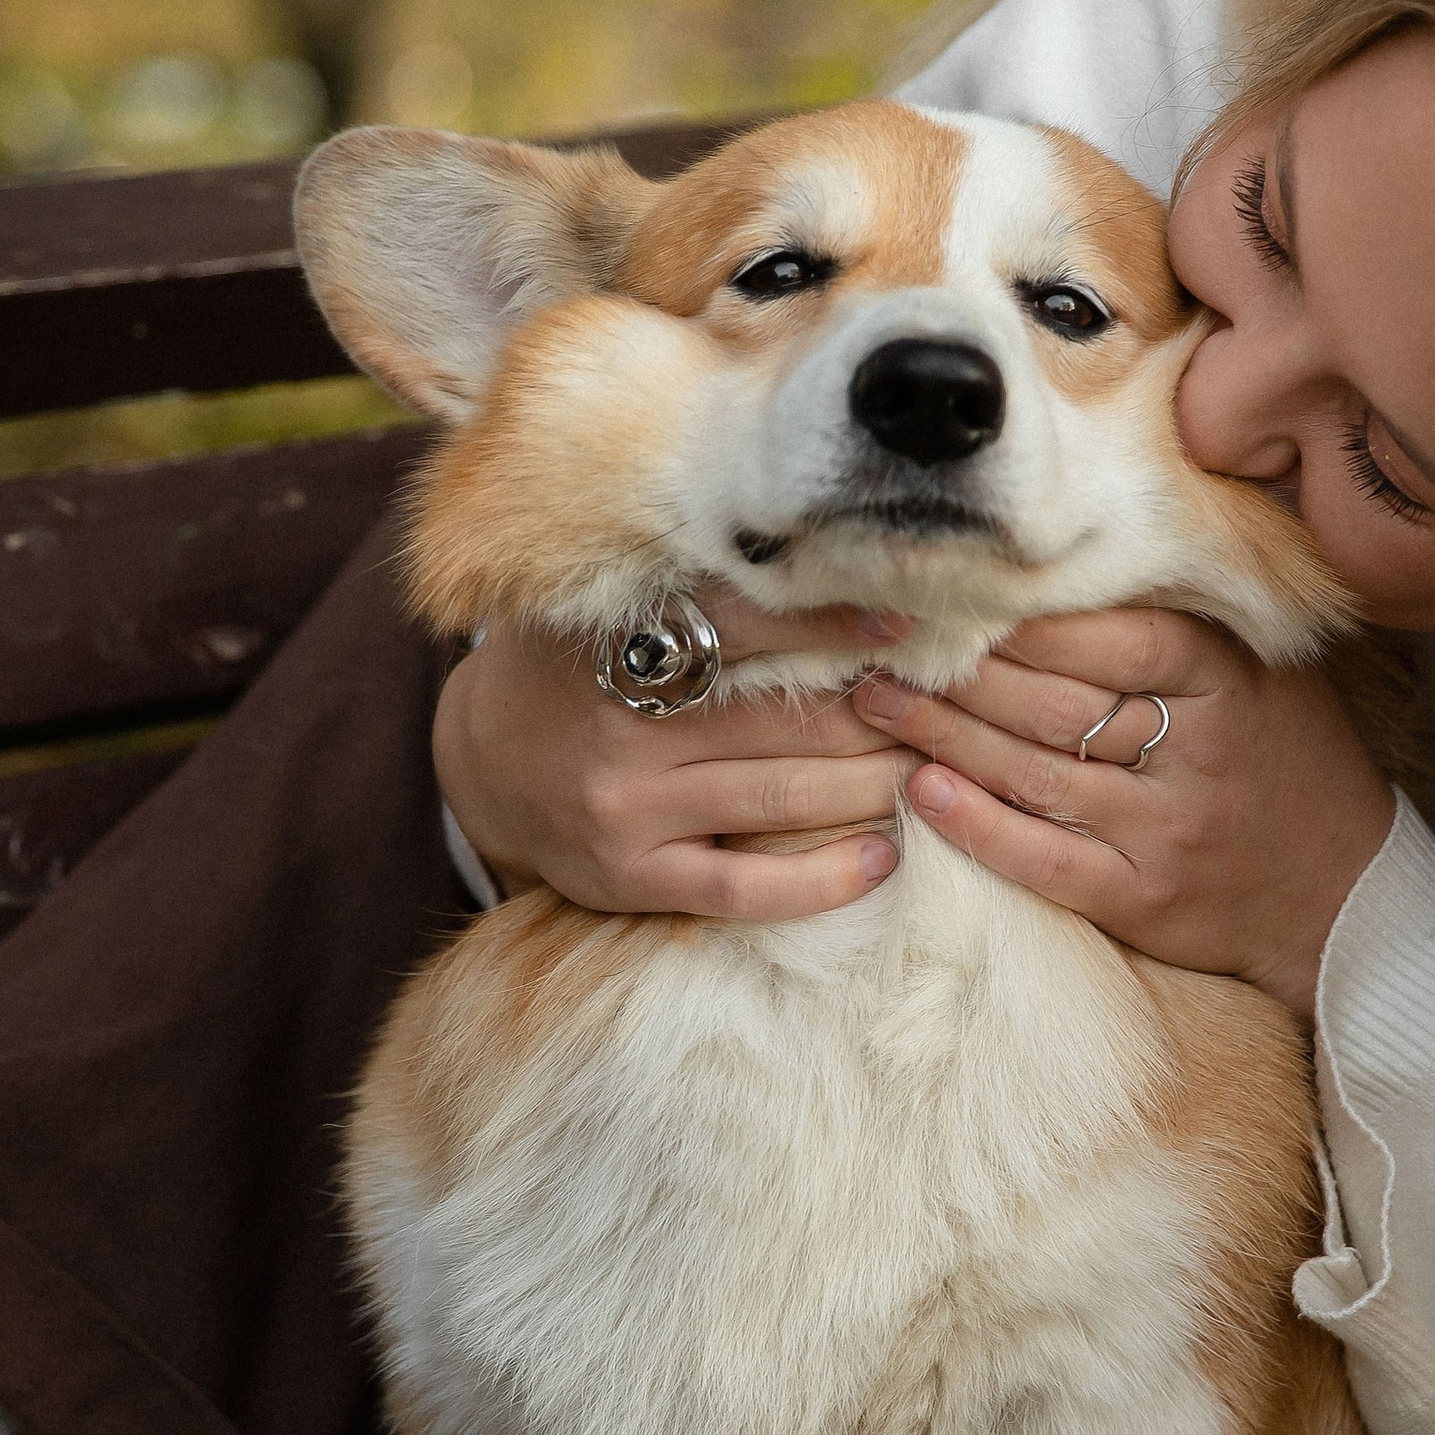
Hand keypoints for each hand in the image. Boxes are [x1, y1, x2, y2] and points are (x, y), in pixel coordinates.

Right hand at [435, 588, 919, 924]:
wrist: (483, 764)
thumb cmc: (575, 666)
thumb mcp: (605, 607)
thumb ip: (687, 582)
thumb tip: (814, 546)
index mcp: (617, 643)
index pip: (744, 623)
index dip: (834, 618)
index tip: (909, 616)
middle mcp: (620, 728)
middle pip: (784, 719)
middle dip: (880, 712)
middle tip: (951, 702)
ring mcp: (625, 810)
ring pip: (781, 798)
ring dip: (875, 784)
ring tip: (940, 768)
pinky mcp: (631, 878)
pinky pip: (744, 887)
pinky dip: (822, 879)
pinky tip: (883, 860)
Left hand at [851, 610, 1394, 1021]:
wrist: (1342, 894)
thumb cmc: (1286, 761)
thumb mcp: (1262, 673)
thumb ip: (1180, 621)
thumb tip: (1066, 555)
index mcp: (1229, 680)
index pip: (1107, 636)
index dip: (1019, 616)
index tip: (947, 591)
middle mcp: (1199, 753)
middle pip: (1053, 701)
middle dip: (956, 670)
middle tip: (881, 640)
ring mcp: (1169, 831)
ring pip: (1034, 773)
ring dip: (941, 736)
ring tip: (875, 702)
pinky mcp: (1143, 900)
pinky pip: (1043, 858)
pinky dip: (975, 825)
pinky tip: (920, 794)